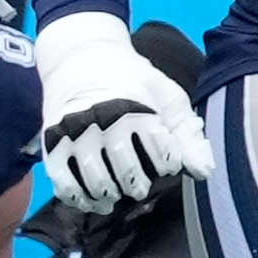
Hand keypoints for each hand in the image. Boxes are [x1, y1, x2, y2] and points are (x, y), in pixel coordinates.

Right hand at [35, 10, 201, 215]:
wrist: (82, 58)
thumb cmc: (133, 81)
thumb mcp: (168, 97)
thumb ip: (187, 135)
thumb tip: (204, 172)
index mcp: (137, 107)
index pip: (161, 152)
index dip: (168, 163)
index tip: (166, 164)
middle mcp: (104, 120)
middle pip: (127, 170)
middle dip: (138, 185)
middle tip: (140, 186)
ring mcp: (75, 133)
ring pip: (95, 181)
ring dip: (109, 194)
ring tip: (117, 195)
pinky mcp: (52, 143)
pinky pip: (64, 182)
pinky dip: (78, 198)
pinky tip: (91, 200)